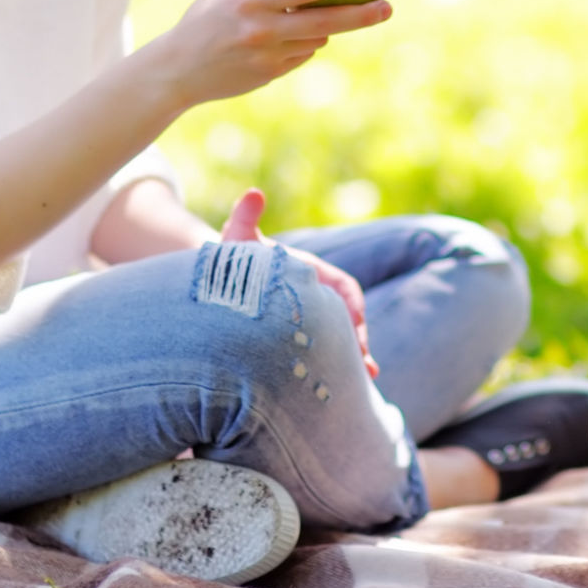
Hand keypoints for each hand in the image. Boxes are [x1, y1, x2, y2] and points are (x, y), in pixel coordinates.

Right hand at [146, 0, 390, 110]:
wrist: (179, 69)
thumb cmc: (205, 18)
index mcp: (251, 2)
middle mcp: (262, 30)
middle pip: (324, 22)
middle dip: (361, 15)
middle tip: (388, 7)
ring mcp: (268, 56)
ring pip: (317, 38)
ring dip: (327, 26)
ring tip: (336, 14)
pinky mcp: (271, 75)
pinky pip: (304, 54)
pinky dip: (308, 42)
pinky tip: (300, 34)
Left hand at [218, 187, 378, 377]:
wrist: (222, 282)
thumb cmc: (233, 259)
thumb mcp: (238, 239)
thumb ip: (244, 219)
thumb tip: (253, 194)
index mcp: (314, 273)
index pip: (345, 287)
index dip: (353, 305)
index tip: (355, 321)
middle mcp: (320, 298)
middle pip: (348, 320)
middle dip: (358, 339)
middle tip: (364, 361)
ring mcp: (314, 321)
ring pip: (341, 341)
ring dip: (354, 360)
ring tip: (365, 380)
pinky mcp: (304, 341)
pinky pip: (326, 356)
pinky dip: (337, 370)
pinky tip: (339, 392)